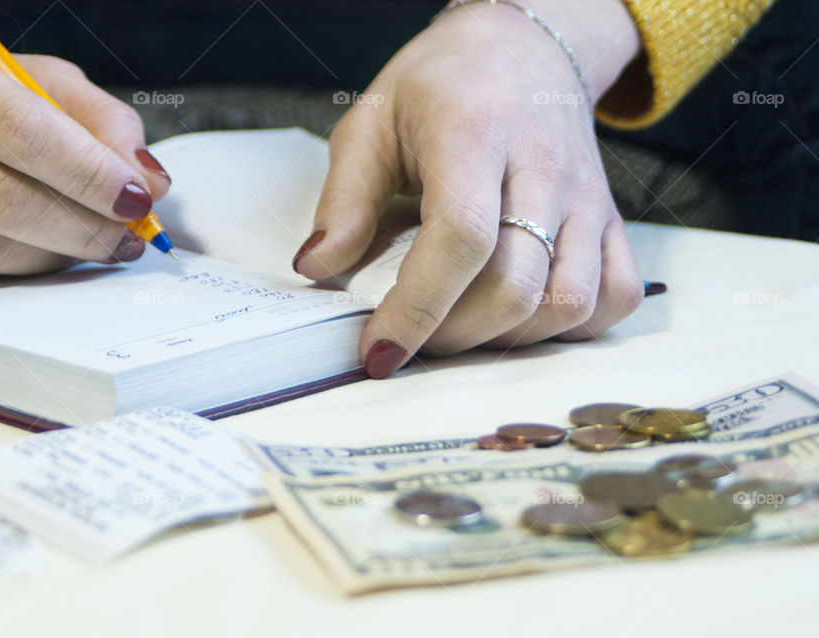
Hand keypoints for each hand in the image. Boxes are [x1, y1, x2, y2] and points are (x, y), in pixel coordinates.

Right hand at [0, 29, 170, 279]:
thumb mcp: (37, 83)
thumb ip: (103, 122)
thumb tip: (150, 181)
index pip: (24, 133)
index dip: (90, 175)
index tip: (137, 200)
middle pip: (5, 201)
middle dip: (84, 228)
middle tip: (127, 238)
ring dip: (57, 256)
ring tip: (93, 244)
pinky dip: (17, 272)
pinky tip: (42, 253)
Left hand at [292, 0, 645, 376]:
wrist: (523, 50)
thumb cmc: (441, 86)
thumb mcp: (372, 122)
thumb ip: (344, 198)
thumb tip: (318, 269)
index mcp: (475, 134)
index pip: (460, 237)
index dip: (417, 308)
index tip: (379, 351)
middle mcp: (544, 169)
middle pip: (515, 287)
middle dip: (452, 336)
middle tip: (411, 336)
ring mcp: (587, 198)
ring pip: (568, 303)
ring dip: (506, 338)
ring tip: (460, 323)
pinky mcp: (612, 219)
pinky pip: (615, 296)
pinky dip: (572, 327)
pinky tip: (524, 315)